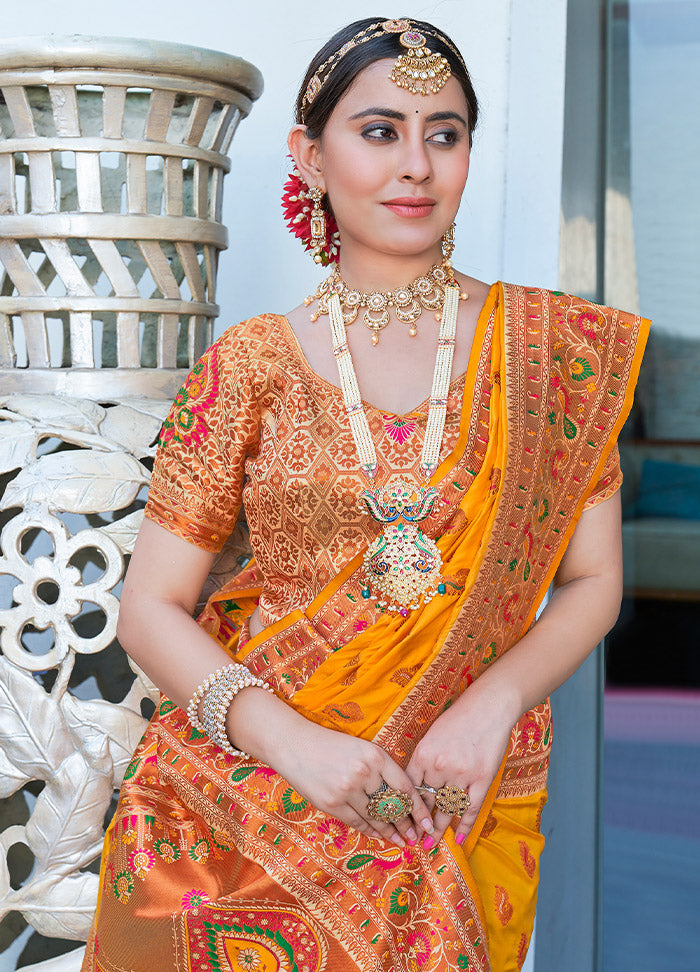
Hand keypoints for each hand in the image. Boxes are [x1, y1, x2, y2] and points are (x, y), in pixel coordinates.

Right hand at [276, 718, 433, 847]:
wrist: (295, 745)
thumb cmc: (332, 745)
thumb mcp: (362, 748)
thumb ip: (382, 769)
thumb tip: (403, 796)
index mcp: (375, 755)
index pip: (405, 787)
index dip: (419, 808)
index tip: (428, 821)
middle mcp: (364, 773)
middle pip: (393, 806)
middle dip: (407, 824)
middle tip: (416, 835)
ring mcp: (347, 789)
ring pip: (376, 817)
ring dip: (389, 831)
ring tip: (399, 839)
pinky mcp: (332, 803)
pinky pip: (357, 822)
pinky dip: (370, 830)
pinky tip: (378, 834)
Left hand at [405, 680, 517, 848]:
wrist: (488, 707)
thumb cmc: (458, 719)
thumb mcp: (431, 736)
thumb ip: (422, 760)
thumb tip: (413, 785)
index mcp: (423, 754)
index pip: (409, 789)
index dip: (404, 809)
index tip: (400, 822)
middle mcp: (439, 766)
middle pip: (426, 802)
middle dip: (418, 823)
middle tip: (413, 840)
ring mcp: (462, 774)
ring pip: (446, 809)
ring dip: (438, 829)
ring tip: (430, 845)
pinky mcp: (482, 779)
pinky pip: (470, 808)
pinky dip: (463, 825)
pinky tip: (458, 838)